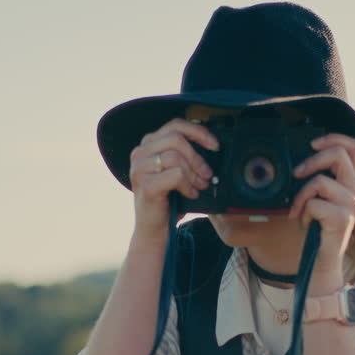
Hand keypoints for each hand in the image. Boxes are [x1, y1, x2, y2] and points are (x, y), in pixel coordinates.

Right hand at [127, 119, 218, 243]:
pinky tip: (190, 194)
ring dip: (193, 173)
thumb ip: (185, 154)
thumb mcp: (176, 170)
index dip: (198, 131)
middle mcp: (139, 153)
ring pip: (176, 157)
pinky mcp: (145, 185)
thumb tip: (211, 145)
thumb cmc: (168, 199)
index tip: (214, 145)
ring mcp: (139, 168)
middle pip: (176, 139)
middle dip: (197, 157)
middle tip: (207, 174)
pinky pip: (176, 175)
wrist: (155, 228)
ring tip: (198, 185)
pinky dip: (188, 185)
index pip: (175, 125)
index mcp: (148, 145)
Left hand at [286, 133, 354, 290]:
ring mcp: (351, 205)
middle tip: (296, 174)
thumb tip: (294, 163)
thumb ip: (312, 179)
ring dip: (301, 195)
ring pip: (320, 181)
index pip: (354, 147)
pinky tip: (304, 223)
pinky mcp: (342, 219)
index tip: (313, 144)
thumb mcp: (313, 199)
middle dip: (311, 161)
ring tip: (298, 211)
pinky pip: (314, 203)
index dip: (334, 138)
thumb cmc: (313, 230)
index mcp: (349, 182)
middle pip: (338, 155)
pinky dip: (302, 212)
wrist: (318, 263)